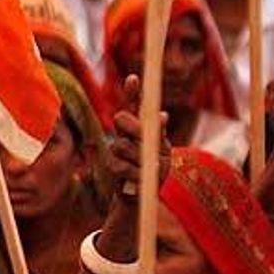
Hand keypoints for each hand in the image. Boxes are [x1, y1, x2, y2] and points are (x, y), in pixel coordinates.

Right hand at [108, 75, 170, 199]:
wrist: (144, 195)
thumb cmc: (156, 168)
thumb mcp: (163, 150)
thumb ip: (159, 133)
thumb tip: (162, 115)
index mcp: (140, 127)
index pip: (134, 105)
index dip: (133, 91)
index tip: (133, 78)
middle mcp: (124, 133)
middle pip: (121, 119)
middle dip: (134, 128)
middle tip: (147, 141)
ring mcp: (115, 148)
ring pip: (122, 145)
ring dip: (140, 159)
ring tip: (151, 169)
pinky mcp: (110, 166)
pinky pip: (121, 166)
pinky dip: (136, 173)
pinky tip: (142, 178)